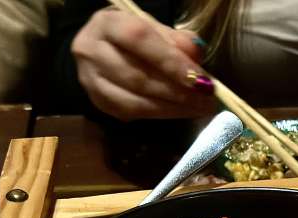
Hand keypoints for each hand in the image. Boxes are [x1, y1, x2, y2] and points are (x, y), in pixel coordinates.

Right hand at [72, 8, 213, 119]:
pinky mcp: (98, 102)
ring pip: (134, 101)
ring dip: (171, 107)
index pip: (138, 40)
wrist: (105, 48)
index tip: (200, 78)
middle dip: (177, 90)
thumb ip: (177, 40)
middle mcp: (90, 50)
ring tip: (199, 108)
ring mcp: (90, 80)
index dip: (171, 61)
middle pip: (137, 76)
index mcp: (106, 24)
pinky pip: (131, 113)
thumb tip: (195, 56)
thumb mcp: (157, 28)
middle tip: (206, 98)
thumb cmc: (135, 36)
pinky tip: (181, 111)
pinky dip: (160, 114)